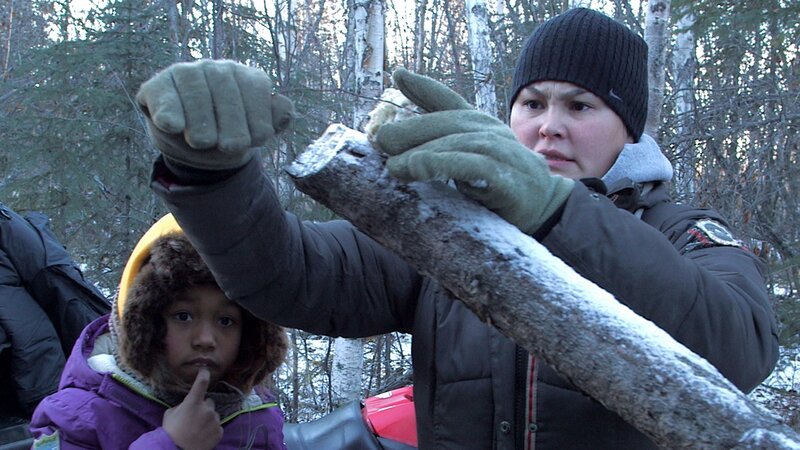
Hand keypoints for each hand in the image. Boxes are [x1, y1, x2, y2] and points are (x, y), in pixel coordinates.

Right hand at [136, 59, 293, 169]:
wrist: (193, 148)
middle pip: (225, 89)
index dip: (258, 115)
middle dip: (231, 121)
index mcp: (244, 77)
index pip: (254, 87)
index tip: (259, 141)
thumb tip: (286, 109)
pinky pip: (162, 94)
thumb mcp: (253, 133)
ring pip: (194, 90)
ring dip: (201, 119)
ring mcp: (185, 75)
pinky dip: (168, 110)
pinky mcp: (157, 87)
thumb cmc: (229, 135)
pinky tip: (173, 126)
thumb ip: (273, 120)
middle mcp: (215, 70)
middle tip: (232, 147)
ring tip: (204, 143)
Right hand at [162, 368, 222, 449]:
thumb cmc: (171, 432)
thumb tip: (187, 405)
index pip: (201, 383)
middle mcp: (207, 409)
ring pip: (213, 415)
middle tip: (193, 418)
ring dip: (207, 419)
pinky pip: (217, 426)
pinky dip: (211, 429)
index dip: (204, 374)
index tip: (205, 370)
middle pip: (209, 402)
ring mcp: (214, 420)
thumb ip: (182, 406)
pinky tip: (202, 435)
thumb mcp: (170, 414)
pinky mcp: (219, 431)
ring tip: (197, 429)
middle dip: (203, 407)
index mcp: (193, 402)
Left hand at [376, 69, 573, 234]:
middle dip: (411, 131)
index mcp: (478, 124)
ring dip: (422, 152)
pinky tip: (418, 168)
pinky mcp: (506, 178)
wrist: (543, 208)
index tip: (399, 75)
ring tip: (393, 166)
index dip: (424, 87)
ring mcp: (501, 152)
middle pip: (446, 124)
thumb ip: (438, 142)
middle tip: (381, 143)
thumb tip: (397, 131)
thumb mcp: (466, 157)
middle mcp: (489, 131)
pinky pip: (472, 166)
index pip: (449, 101)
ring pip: (457, 143)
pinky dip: (443, 163)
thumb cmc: (497, 181)